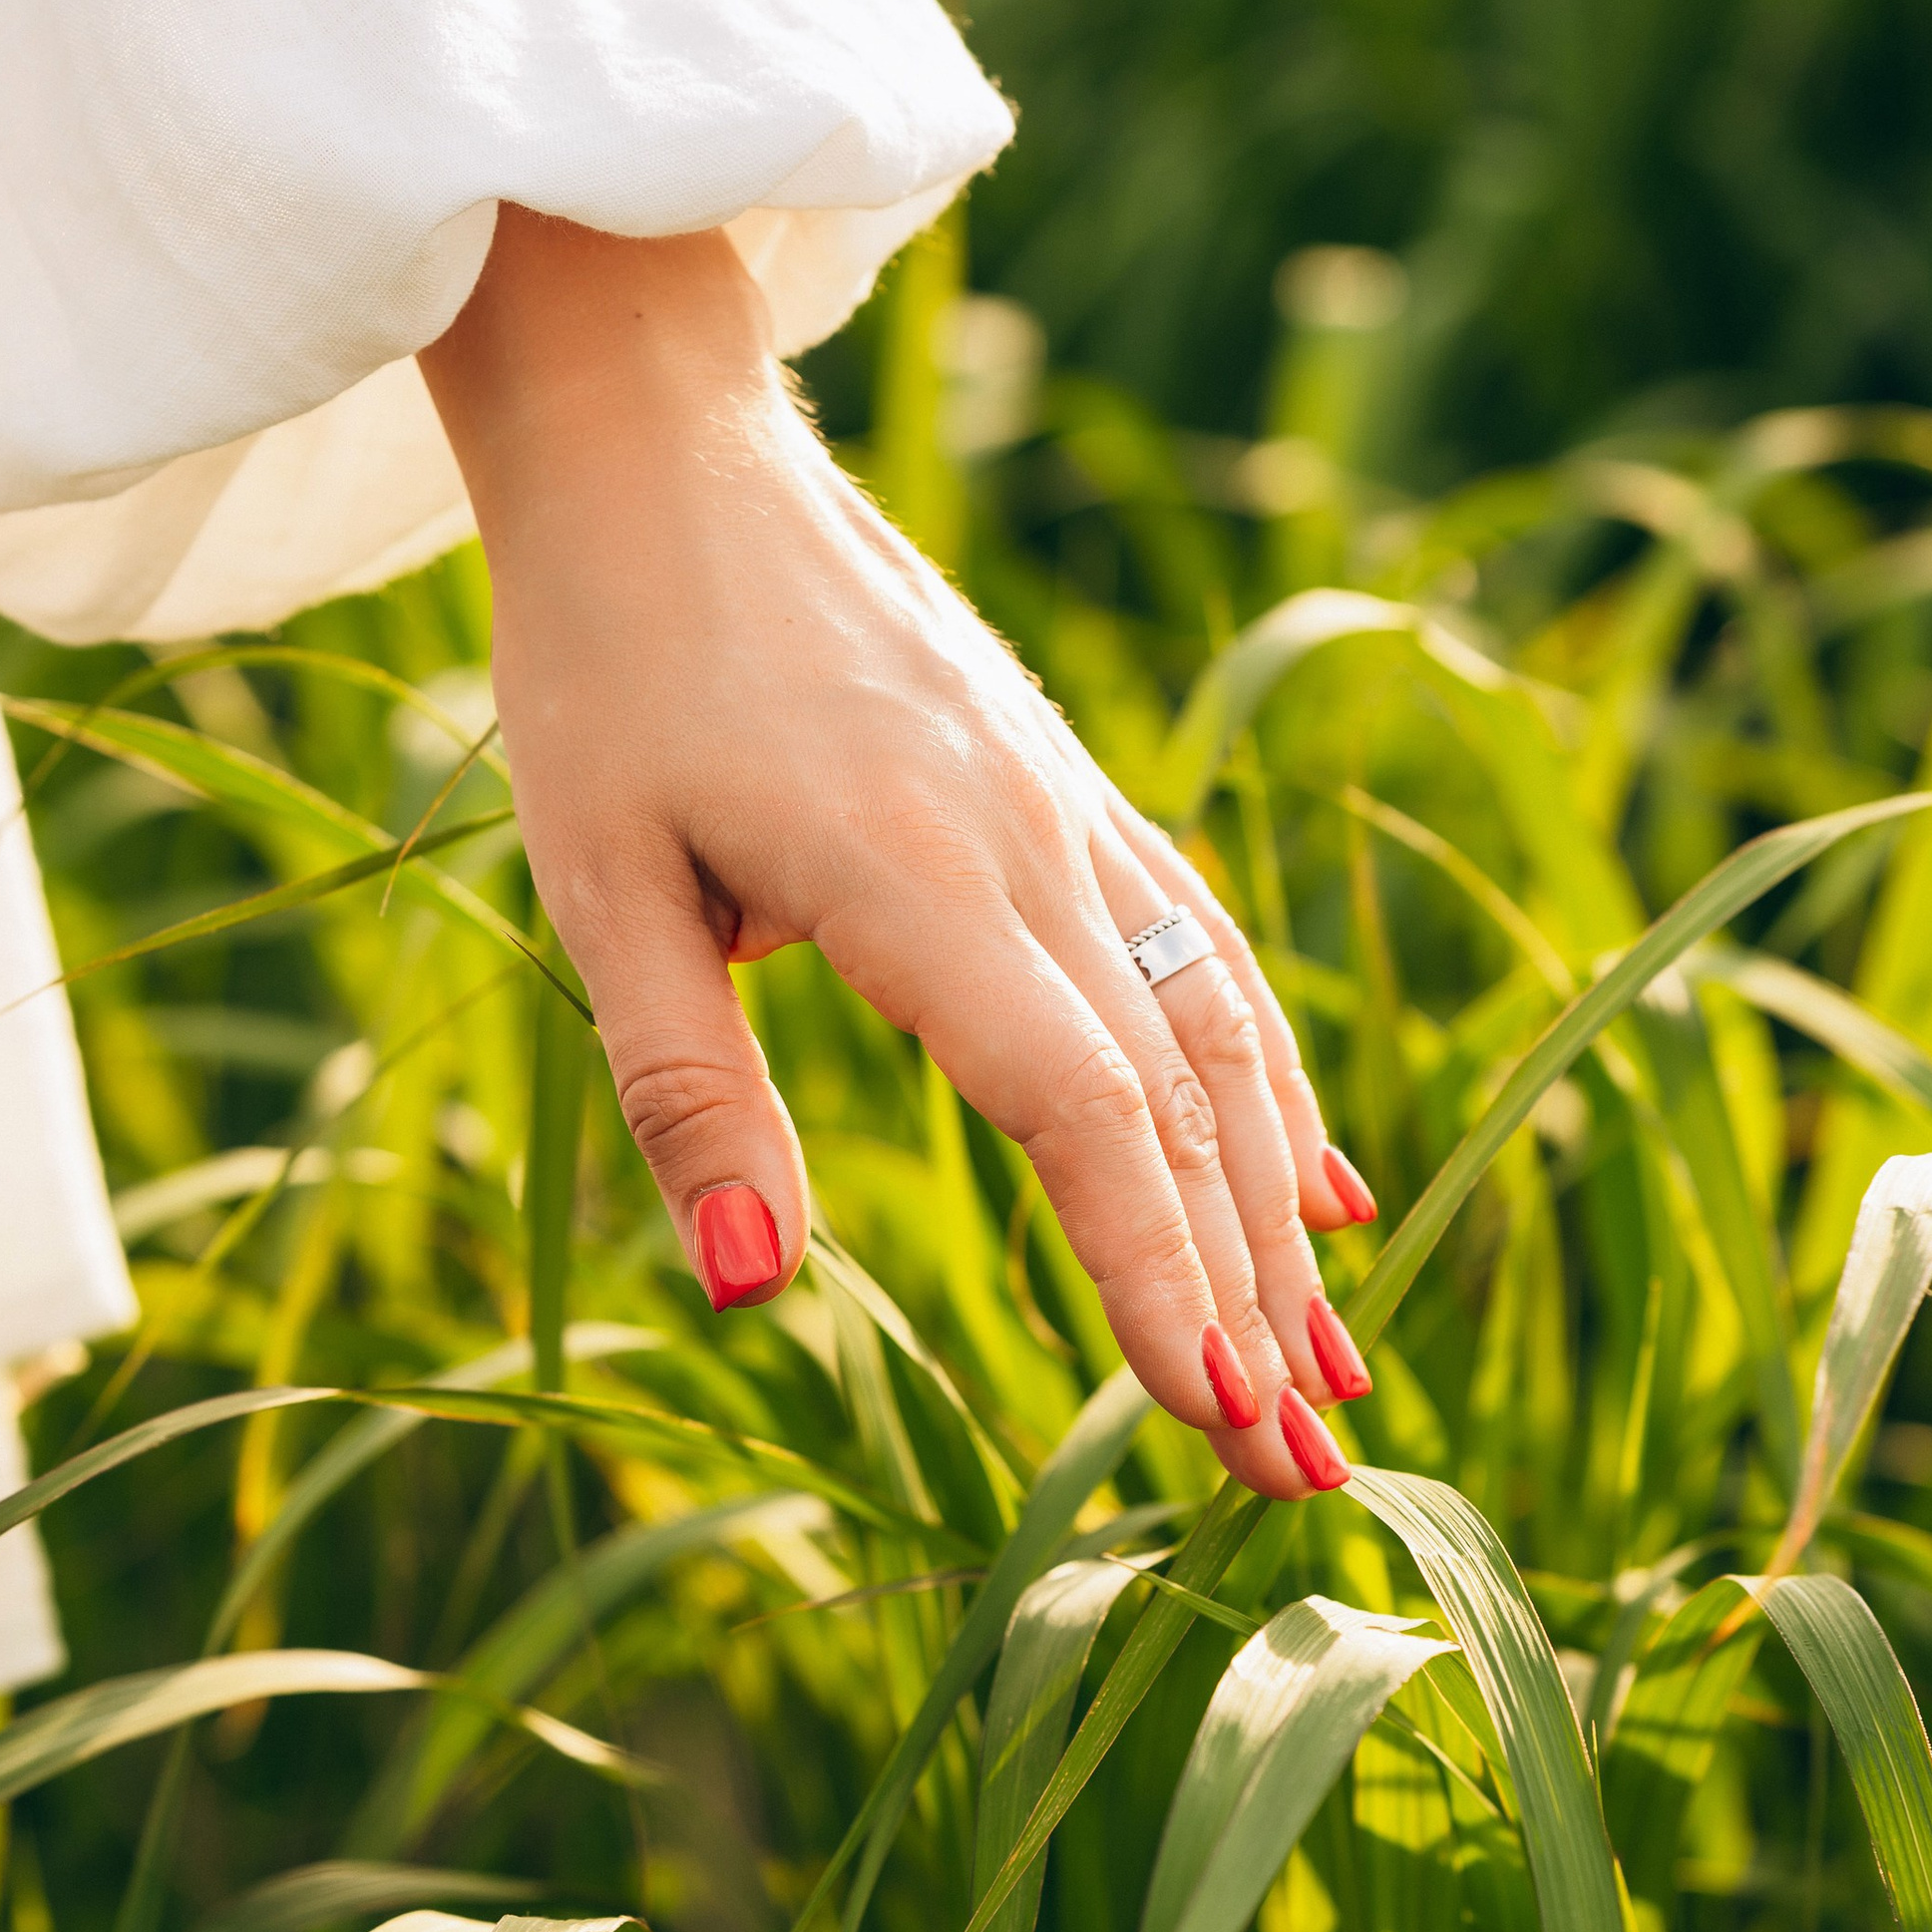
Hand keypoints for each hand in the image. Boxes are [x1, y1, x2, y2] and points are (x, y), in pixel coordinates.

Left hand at [421, 211, 1378, 1500]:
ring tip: (1333, 1366)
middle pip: (1180, 1101)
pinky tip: (1316, 1184)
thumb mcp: (598, 886)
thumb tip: (753, 1284)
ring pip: (1216, 1031)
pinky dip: (1268, 1081)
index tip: (1218, 1421)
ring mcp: (1068, 809)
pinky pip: (1199, 949)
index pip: (1082, 1111)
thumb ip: (685, 1089)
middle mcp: (1030, 843)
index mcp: (912, 874)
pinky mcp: (1068, 790)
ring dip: (1280, 1211)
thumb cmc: (608, 671)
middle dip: (1247, 1299)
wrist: (668, 454)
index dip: (1157, 1273)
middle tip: (1305, 1476)